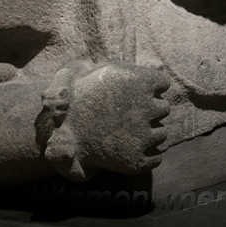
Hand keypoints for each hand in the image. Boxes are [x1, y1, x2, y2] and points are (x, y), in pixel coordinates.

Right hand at [40, 62, 169, 180]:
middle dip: (151, 110)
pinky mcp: (137, 160)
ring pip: (163, 133)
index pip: (164, 82)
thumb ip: (135, 70)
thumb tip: (160, 66)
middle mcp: (146, 107)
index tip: (136, 92)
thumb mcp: (107, 70)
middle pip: (165, 108)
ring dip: (150, 132)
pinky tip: (130, 147)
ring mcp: (143, 136)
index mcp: (140, 81)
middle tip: (129, 113)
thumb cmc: (83, 95)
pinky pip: (157, 157)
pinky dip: (148, 154)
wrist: (61, 128)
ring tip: (128, 131)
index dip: (151, 87)